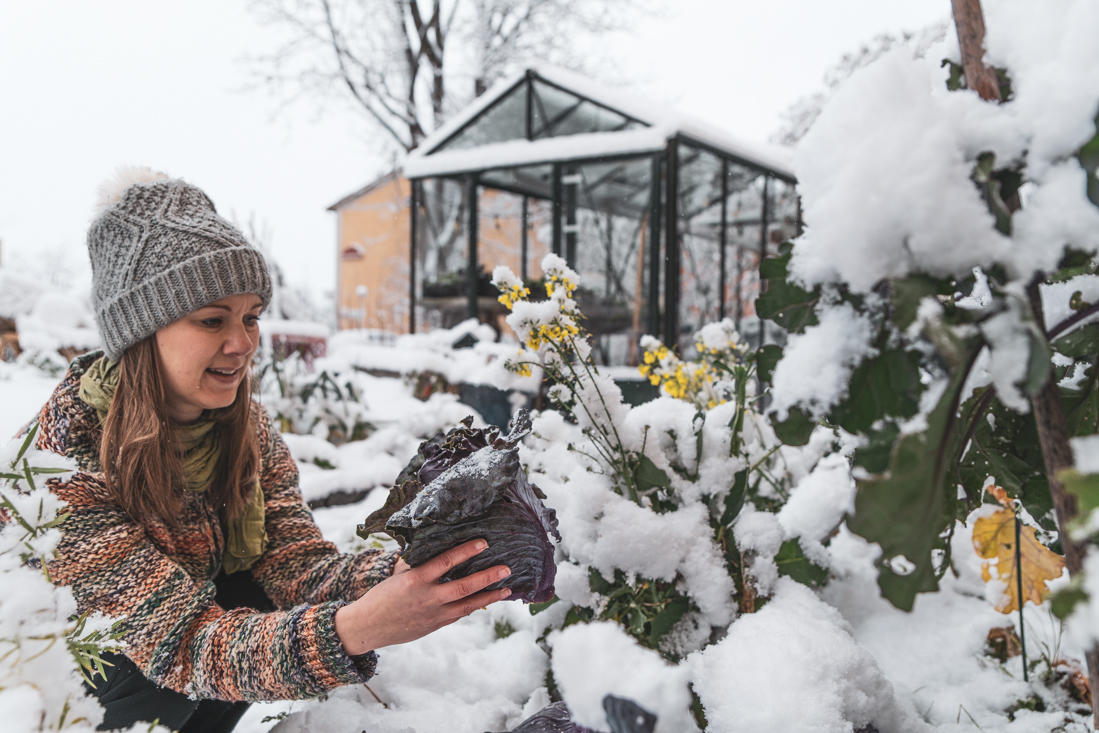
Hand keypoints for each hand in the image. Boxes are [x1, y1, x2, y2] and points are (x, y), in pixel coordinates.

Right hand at [335, 539, 509, 655]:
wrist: (368, 627)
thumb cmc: (382, 595)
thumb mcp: (397, 574)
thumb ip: (416, 561)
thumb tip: (432, 542)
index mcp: (415, 580)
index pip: (445, 562)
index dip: (466, 551)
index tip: (483, 542)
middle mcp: (427, 598)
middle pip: (463, 587)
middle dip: (487, 577)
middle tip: (506, 569)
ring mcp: (433, 614)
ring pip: (467, 605)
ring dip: (489, 597)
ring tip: (507, 589)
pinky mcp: (436, 626)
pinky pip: (460, 614)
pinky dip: (475, 606)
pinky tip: (488, 599)